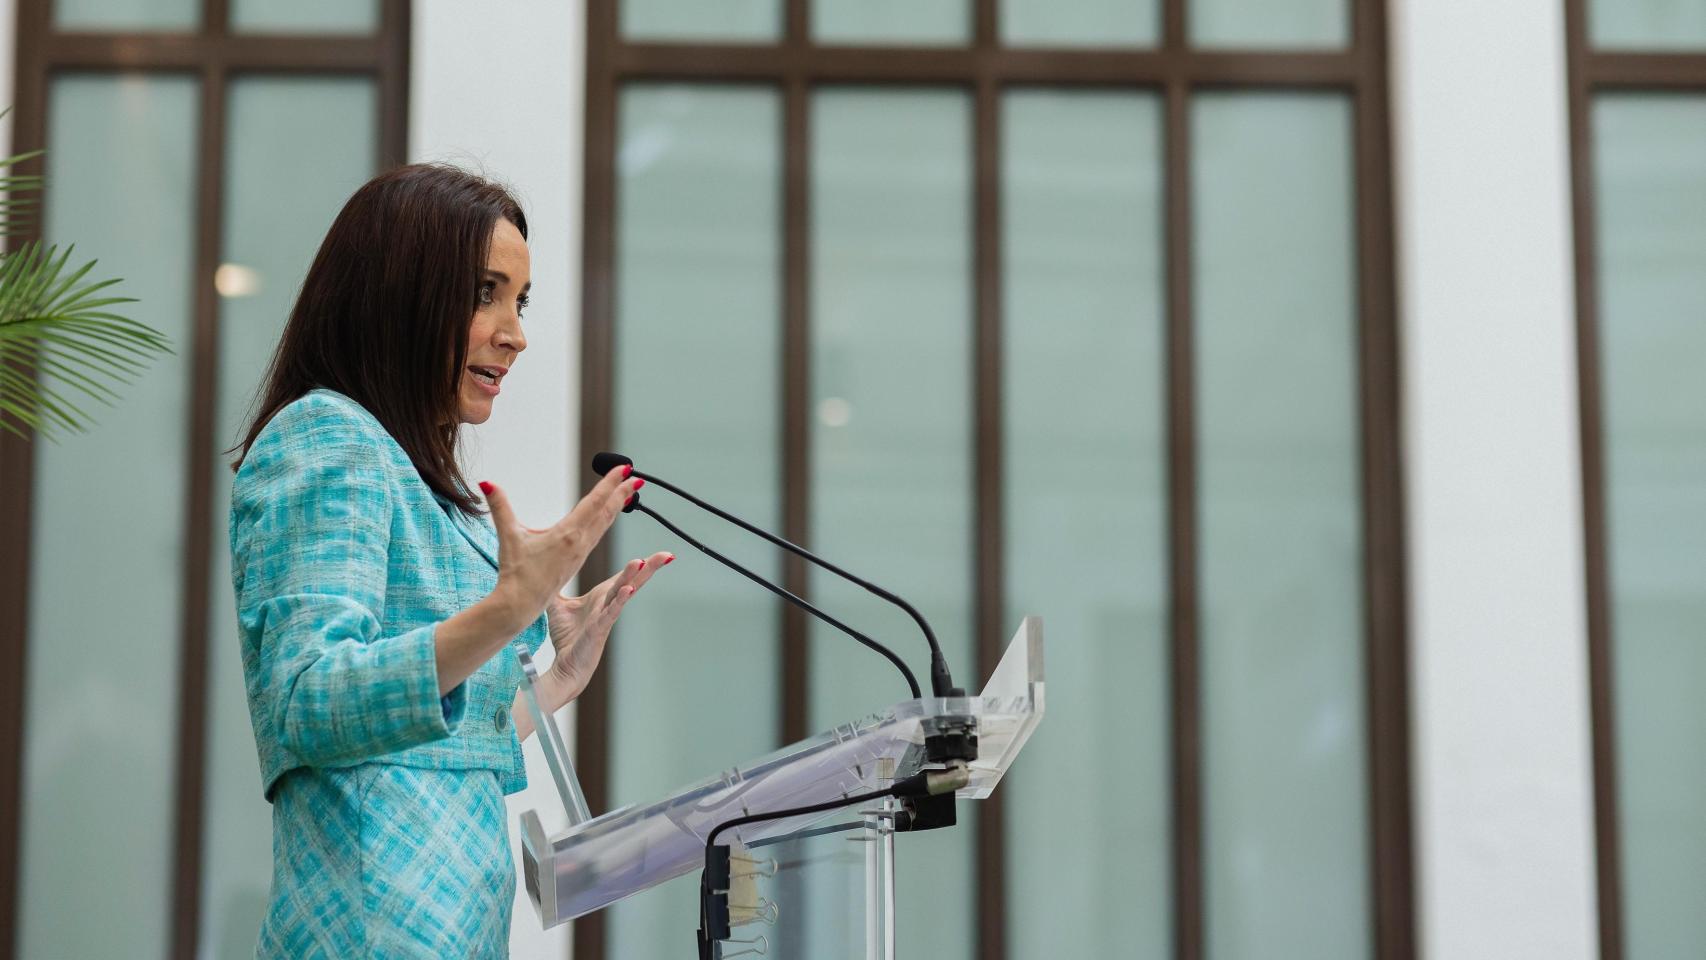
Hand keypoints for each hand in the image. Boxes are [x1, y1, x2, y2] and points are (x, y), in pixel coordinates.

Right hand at [479, 466, 640, 627]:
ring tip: (628, 492)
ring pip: (604, 524)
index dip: (610, 484)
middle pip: (606, 512)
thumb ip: (499, 507)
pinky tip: (607, 516)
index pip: (594, 502)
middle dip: (622, 493)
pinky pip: (597, 535)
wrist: (521, 605)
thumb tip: (486, 483)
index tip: (624, 469)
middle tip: (635, 476)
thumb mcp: (508, 536)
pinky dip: (606, 521)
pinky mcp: (577, 560)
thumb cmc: (515, 573)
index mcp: (568, 534)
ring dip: (617, 506)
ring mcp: (580, 553)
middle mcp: (580, 543)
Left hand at [544, 551, 673, 700]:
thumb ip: (555, 589)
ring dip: (632, 577)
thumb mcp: (558, 607)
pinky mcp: (599, 629)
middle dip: (649, 567)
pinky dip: (620, 601)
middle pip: (633, 581)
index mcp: (602, 596)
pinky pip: (611, 612)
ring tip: (642, 562)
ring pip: (623, 593)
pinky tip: (628, 590)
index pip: (624, 576)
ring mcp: (606, 616)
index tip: (661, 553)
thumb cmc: (567, 639)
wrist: (566, 666)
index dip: (641, 564)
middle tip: (667, 554)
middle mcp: (608, 604)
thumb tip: (546, 571)